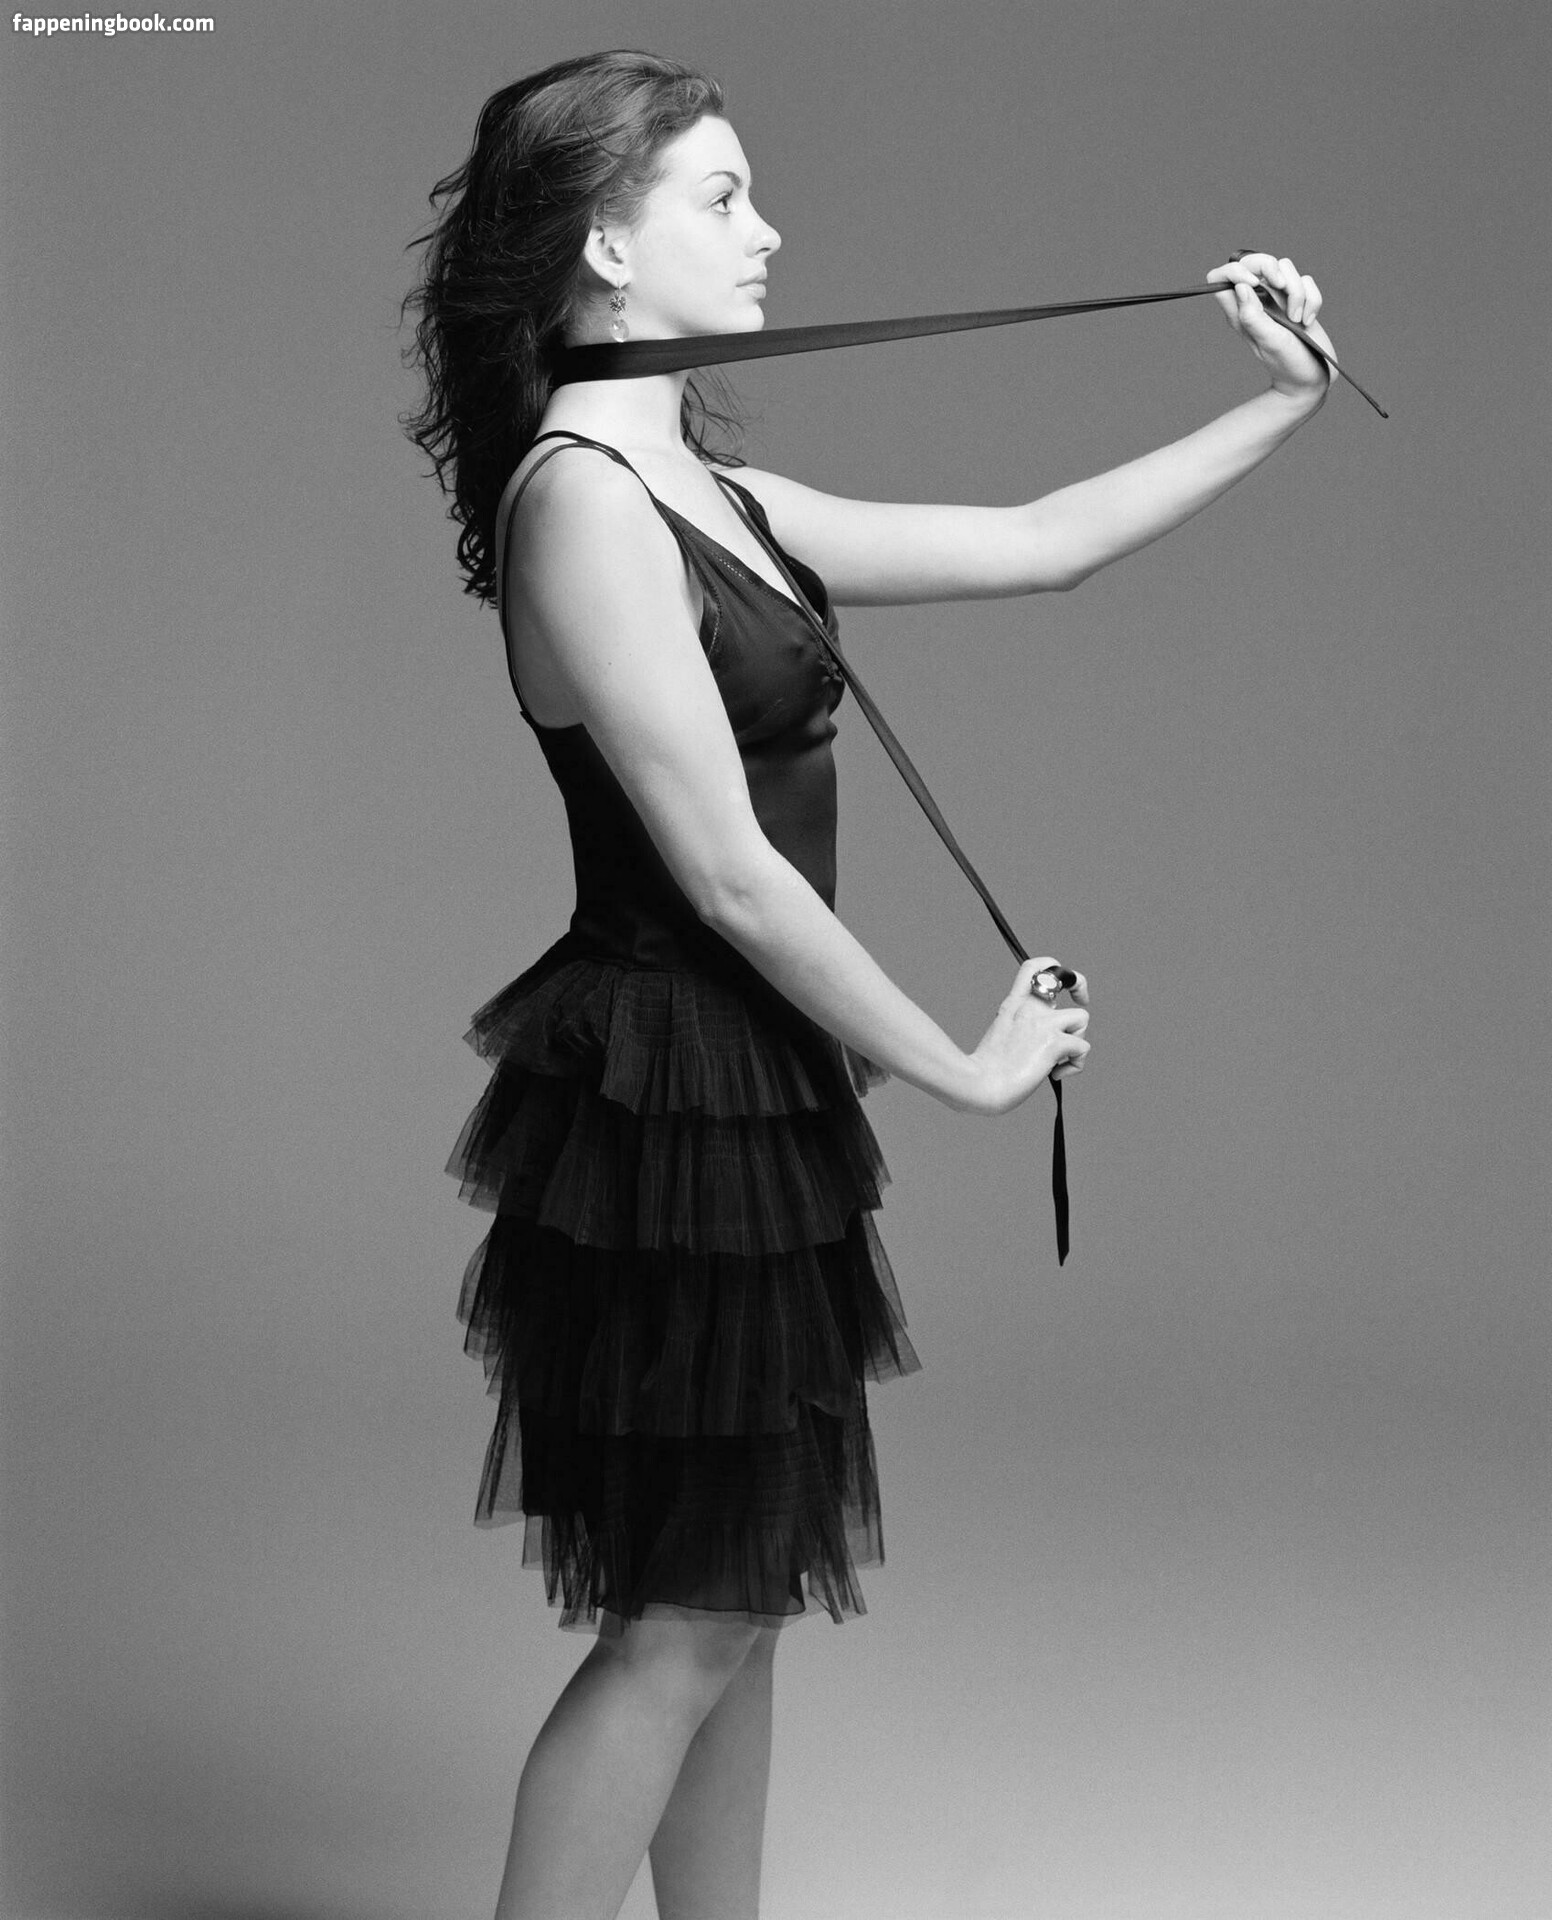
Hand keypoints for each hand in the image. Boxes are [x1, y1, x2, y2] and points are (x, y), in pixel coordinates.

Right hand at [957, 957, 1091, 1115]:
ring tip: (1058, 1058)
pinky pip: (1082, 1048)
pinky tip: (1055, 1074)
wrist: (980, 1084)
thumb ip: (1022, 1029)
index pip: (1035, 967)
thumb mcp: (1001, 1036)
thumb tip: (1046, 1042)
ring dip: (1077, 1039)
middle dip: (1081, 988)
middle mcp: (1029, 1008)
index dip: (1054, 967)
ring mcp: (1043, 1023)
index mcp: (1013, 1004)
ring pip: (1082, 1017)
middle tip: (1082, 1001)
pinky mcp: (1054, 1042)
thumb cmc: (987, 1070)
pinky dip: (1074, 1065)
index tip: (1060, 985)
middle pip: (1069, 979)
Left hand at [1206, 252, 1336, 404]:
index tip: (1254, 283)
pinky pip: (1306, 281)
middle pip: (1254, 261)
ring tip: (1297, 319)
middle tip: (1279, 286)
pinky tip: (1308, 321)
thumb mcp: (1269, 342)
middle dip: (1270, 266)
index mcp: (1240, 312)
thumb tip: (1240, 288)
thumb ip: (1253, 316)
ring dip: (1297, 290)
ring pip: (1285, 268)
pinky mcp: (1299, 301)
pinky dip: (1312, 299)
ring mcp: (1279, 300)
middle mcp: (1257, 302)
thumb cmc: (1287, 366)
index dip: (1235, 271)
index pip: (1220, 278)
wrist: (1311, 380)